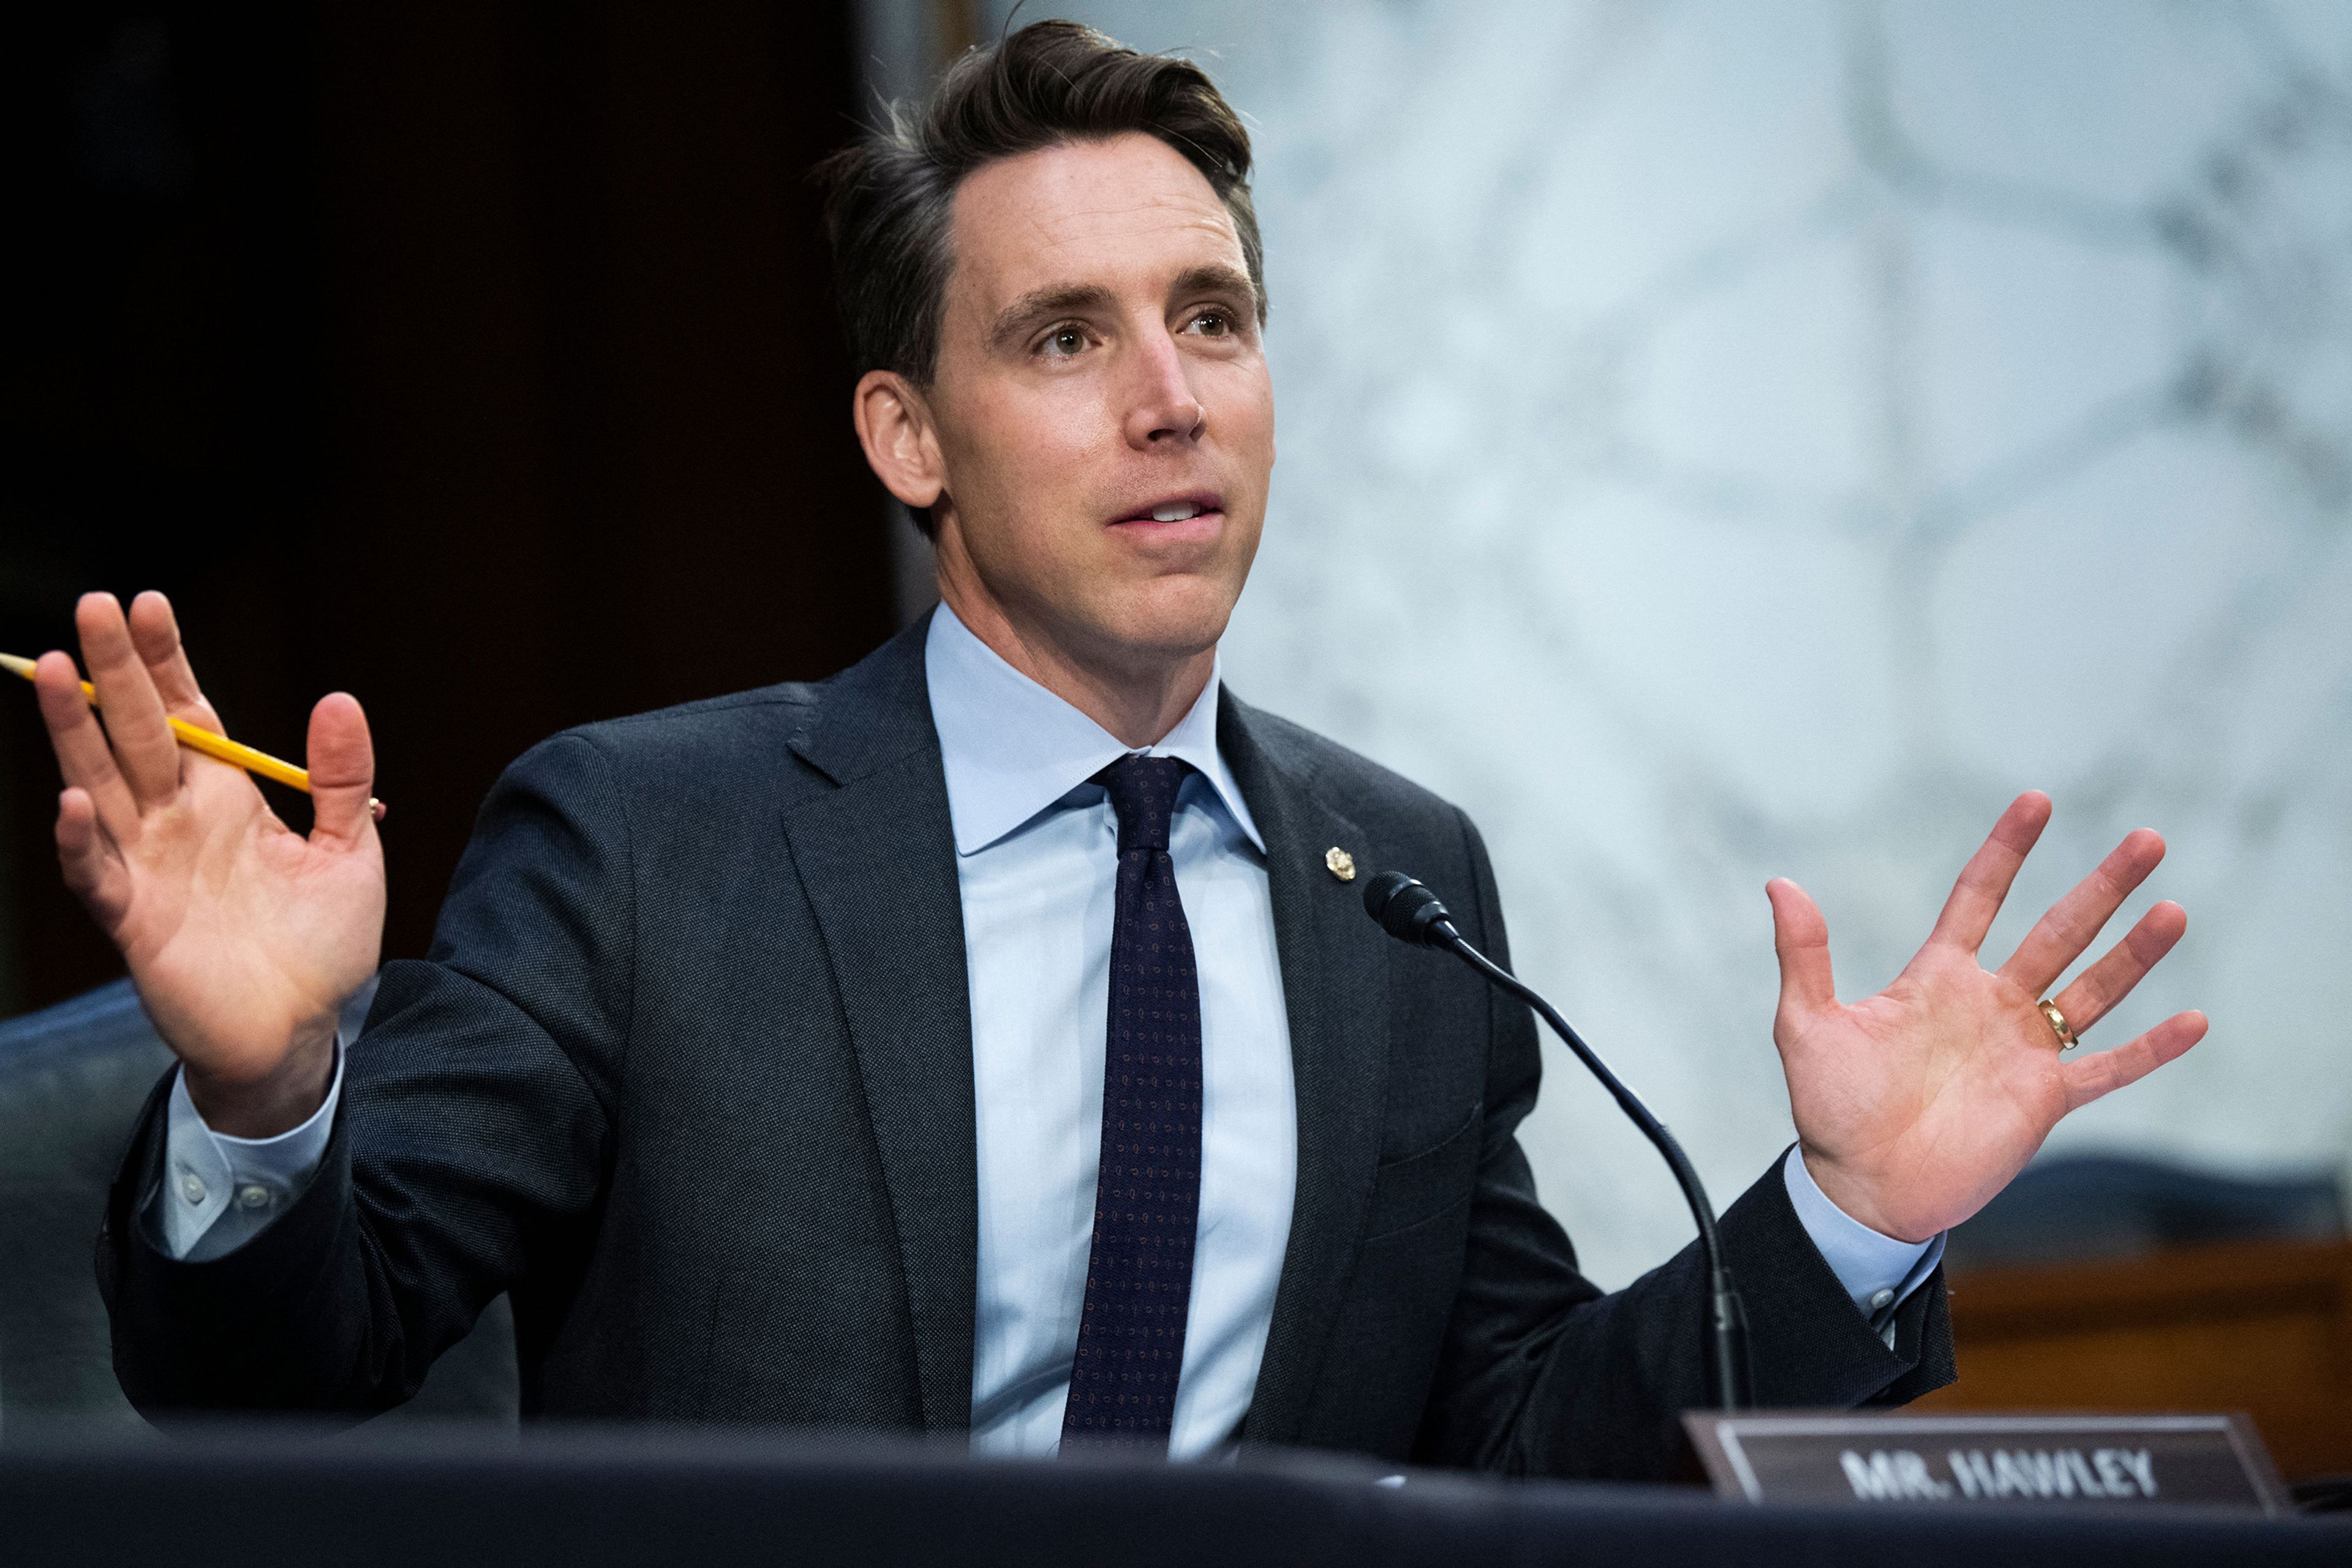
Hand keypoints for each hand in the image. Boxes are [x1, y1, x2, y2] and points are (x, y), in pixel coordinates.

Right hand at [36, 591, 384, 1135]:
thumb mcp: (351, 851)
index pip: (190, 713)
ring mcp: (148, 865)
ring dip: (72, 730)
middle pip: (136, 731)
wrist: (302, 1032)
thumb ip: (343, 780)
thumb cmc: (323, 945)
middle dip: (115, 669)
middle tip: (92, 604)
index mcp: (227, 797)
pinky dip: (82, 839)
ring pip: (100, 783)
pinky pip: (97, 872)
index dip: (167, 660)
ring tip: (50, 667)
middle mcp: (177, 821)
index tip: (148, 602)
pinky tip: (72, 800)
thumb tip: (339, 698)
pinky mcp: (134, 920)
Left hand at [1768, 792, 2205, 1243]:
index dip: (2007, 849)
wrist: (1861, 1190)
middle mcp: (1989, 1005)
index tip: (2037, 800)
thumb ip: (1803, 955)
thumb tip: (1778, 883)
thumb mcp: (1807, 1025)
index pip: (1980, 896)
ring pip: (2093, 990)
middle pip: (2057, 931)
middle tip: (2147, 840)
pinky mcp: (2045, 1101)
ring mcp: (2022, 1051)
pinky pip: (2108, 1070)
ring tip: (2174, 909)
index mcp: (1937, 978)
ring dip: (2134, 953)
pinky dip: (2151, 1050)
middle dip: (2101, 887)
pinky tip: (2195, 1020)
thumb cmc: (1831, 1110)